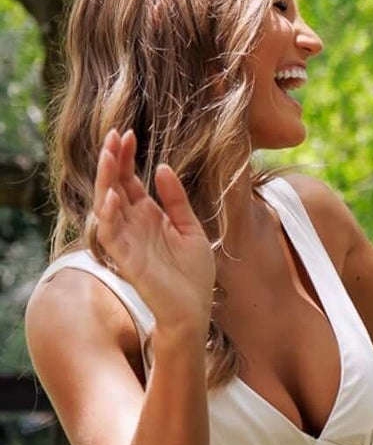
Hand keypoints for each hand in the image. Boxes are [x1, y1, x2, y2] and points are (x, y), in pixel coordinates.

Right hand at [92, 128, 214, 336]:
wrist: (194, 311)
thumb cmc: (193, 275)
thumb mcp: (191, 229)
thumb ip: (177, 200)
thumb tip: (161, 167)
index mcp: (148, 215)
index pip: (129, 179)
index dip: (125, 157)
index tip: (128, 133)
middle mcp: (133, 224)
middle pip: (115, 185)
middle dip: (112, 159)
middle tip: (114, 133)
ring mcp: (126, 240)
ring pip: (106, 204)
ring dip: (105, 180)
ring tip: (109, 155)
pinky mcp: (125, 259)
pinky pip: (108, 233)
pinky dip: (108, 214)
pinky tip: (114, 195)